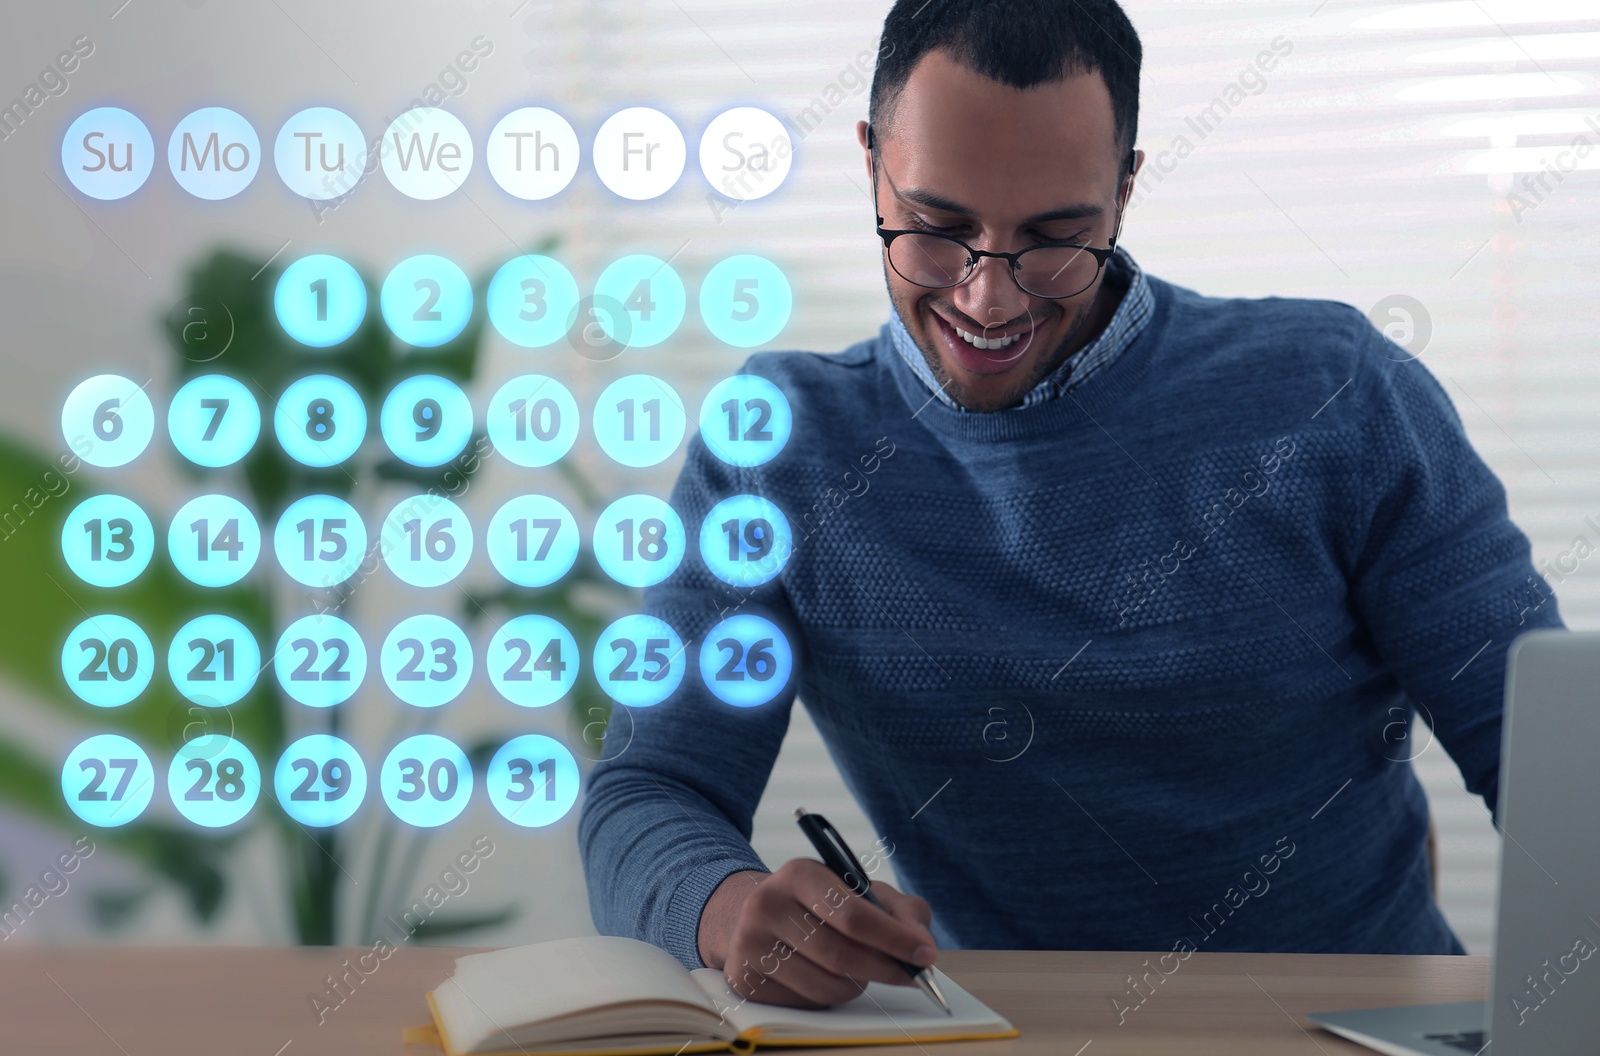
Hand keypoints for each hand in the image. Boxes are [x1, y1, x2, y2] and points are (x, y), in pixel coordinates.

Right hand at [697, 859, 937, 1008]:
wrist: (754, 915)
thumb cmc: (820, 904)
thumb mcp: (859, 891)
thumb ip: (900, 911)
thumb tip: (922, 946)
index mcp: (799, 873)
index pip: (853, 914)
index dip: (894, 939)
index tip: (925, 954)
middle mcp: (767, 904)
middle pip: (841, 955)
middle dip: (884, 969)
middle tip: (909, 976)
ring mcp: (750, 943)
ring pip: (826, 986)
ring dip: (856, 985)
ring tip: (857, 969)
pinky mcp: (743, 978)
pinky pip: (804, 1003)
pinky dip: (827, 998)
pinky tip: (824, 977)